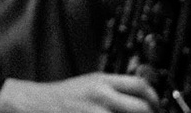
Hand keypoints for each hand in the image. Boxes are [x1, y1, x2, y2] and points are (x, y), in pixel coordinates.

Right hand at [0, 73, 159, 112]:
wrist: (33, 104)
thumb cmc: (61, 97)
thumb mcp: (89, 83)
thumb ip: (113, 89)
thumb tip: (141, 98)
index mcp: (102, 81)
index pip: (140, 86)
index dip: (154, 99)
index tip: (157, 107)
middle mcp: (101, 96)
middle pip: (141, 108)